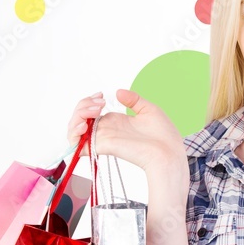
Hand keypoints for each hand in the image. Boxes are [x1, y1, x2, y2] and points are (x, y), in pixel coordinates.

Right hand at [66, 89, 187, 178]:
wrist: (169, 152)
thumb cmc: (164, 136)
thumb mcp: (149, 110)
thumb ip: (133, 100)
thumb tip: (118, 92)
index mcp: (115, 121)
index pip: (90, 111)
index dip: (89, 101)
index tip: (102, 96)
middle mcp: (105, 130)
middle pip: (79, 118)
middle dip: (83, 106)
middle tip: (100, 104)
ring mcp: (102, 138)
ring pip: (74, 129)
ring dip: (76, 118)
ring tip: (93, 112)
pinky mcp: (103, 146)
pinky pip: (77, 145)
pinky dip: (74, 134)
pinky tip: (84, 125)